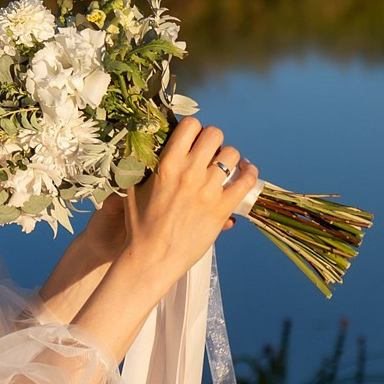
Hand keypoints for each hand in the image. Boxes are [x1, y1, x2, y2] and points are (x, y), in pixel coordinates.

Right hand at [119, 117, 257, 285]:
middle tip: (209, 150)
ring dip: (228, 156)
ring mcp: (209, 190)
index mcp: (167, 164)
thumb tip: (148, 147)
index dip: (193, 128)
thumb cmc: (139, 224)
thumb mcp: (134, 188)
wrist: (152, 257)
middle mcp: (190, 172)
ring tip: (225, 164)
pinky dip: (249, 172)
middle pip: (214, 134)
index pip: (190, 125)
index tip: (192, 137)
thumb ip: (143, 165)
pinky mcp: (223, 208)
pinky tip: (245, 171)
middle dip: (212, 139)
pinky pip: (246, 181)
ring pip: (232, 154)